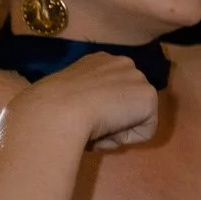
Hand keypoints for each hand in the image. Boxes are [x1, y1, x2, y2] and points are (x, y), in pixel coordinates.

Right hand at [17, 53, 159, 151]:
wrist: (57, 109)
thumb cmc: (51, 105)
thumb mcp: (66, 96)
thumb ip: (83, 99)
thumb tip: (91, 118)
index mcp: (99, 61)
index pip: (111, 91)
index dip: (98, 110)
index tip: (81, 116)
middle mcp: (122, 63)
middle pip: (126, 104)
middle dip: (111, 119)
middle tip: (88, 125)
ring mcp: (138, 77)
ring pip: (135, 118)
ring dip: (116, 130)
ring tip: (95, 127)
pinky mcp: (149, 97)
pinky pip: (145, 131)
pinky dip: (126, 138)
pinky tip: (106, 129)